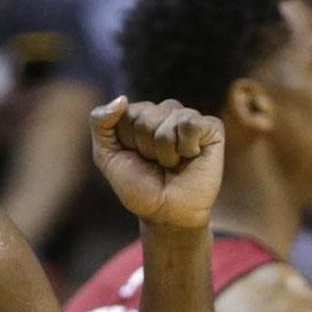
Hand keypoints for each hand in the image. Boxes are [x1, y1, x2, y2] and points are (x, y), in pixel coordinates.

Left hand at [91, 97, 223, 227]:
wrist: (165, 213)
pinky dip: (185, 147)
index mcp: (139, 116)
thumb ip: (100, 123)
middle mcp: (164, 112)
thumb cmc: (137, 186)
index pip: (124, 112)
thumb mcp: (106, 155)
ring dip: (164, 151)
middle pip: (145, 116)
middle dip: (145, 146)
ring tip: (171, 163)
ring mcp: (188, 118)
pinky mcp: (211, 128)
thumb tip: (121, 98)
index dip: (126, 140)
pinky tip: (189, 157)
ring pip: (167, 119)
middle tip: (154, 163)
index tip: (133, 157)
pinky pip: (190, 124)